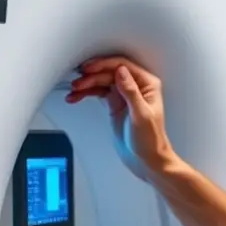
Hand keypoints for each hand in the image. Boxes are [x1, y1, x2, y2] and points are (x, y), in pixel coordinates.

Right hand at [66, 56, 174, 179]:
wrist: (146, 159)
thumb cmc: (151, 140)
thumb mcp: (141, 115)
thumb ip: (130, 92)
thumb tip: (121, 71)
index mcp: (147, 85)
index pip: (123, 67)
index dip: (105, 65)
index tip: (90, 69)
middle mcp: (136, 87)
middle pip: (109, 73)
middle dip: (92, 76)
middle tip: (78, 82)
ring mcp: (124, 95)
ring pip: (102, 82)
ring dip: (87, 84)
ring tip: (74, 90)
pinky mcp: (115, 104)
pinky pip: (98, 93)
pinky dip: (86, 94)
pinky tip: (76, 97)